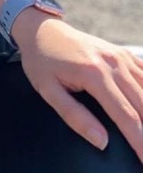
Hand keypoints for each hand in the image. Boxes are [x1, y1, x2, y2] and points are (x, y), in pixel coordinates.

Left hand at [12, 12, 142, 162]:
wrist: (41, 29)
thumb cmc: (41, 61)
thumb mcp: (48, 90)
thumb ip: (74, 116)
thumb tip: (102, 142)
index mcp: (94, 74)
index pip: (126, 116)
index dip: (140, 143)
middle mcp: (113, 63)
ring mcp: (121, 56)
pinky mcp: (123, 53)